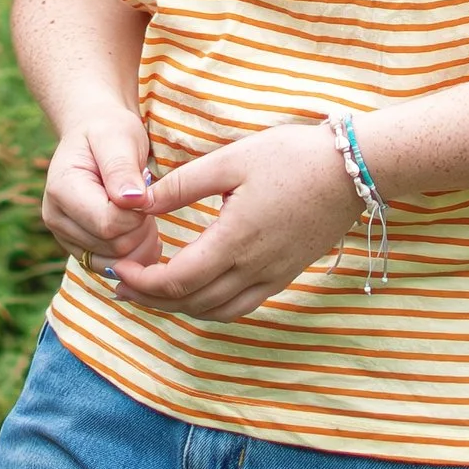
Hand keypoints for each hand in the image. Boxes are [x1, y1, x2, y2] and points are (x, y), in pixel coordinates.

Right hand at [41, 102, 160, 274]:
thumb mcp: (118, 136)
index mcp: (61, 188)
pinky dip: (133, 255)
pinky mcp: (78, 248)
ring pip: (117, 262)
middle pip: (115, 246)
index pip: (108, 224)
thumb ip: (122, 167)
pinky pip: (112, 268)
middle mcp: (55, 217)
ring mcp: (64, 236)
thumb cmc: (108, 130)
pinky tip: (139, 230)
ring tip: (141, 211)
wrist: (95, 133)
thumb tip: (131, 200)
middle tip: (145, 197)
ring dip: (140, 242)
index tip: (145, 189)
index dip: (137, 213)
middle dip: (141, 227)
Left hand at [110, 122, 362, 319]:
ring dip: (180, 307)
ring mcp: (273, 277)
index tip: (116, 270)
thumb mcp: (229, 161)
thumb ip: (181, 186)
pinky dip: (211, 306)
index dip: (141, 282)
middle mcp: (254, 269)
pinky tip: (197, 290)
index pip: (176, 281)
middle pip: (192, 303)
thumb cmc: (289, 157)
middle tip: (120, 287)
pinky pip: (241, 305)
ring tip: (150, 292)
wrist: (352, 170)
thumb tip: (137, 202)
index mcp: (234, 241)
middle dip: (151, 299)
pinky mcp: (286, 274)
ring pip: (217, 311)